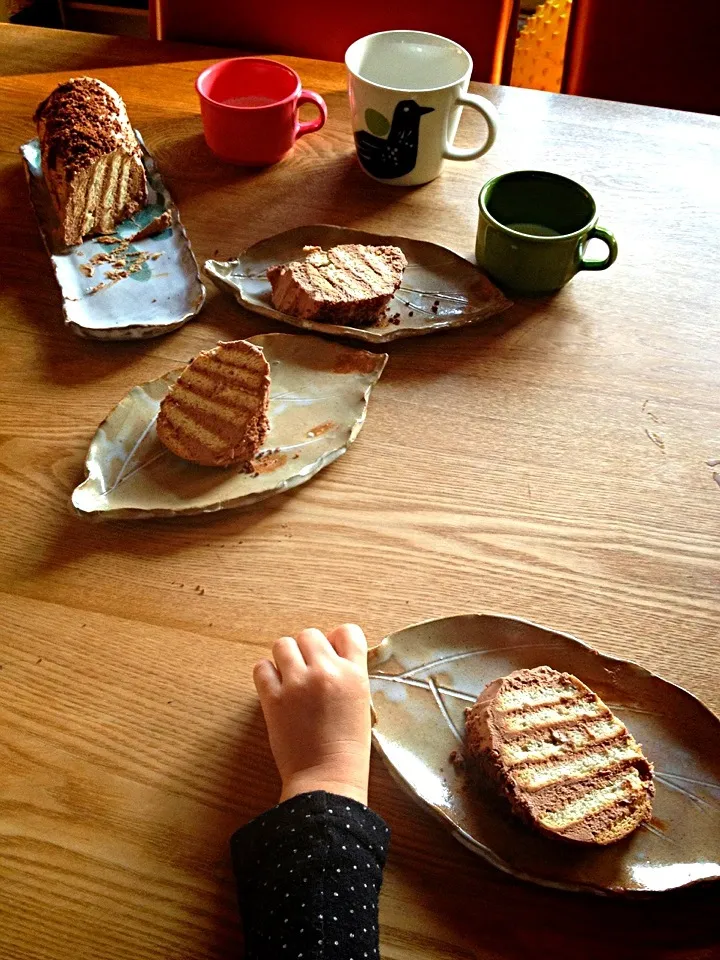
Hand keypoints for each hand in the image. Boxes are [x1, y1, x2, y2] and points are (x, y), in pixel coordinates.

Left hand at [253, 625, 370, 805]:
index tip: (331, 654)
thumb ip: (348, 673)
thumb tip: (328, 651)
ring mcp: (298, 684)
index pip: (347, 631)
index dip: (336, 641)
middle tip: (308, 671)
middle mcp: (326, 672)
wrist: (327, 779)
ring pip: (283, 644)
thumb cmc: (348, 747)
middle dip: (308, 650)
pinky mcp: (274, 699)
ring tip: (291, 678)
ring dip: (286, 658)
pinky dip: (266, 674)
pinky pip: (261, 667)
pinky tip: (276, 689)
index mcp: (354, 673)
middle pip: (310, 634)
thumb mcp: (361, 702)